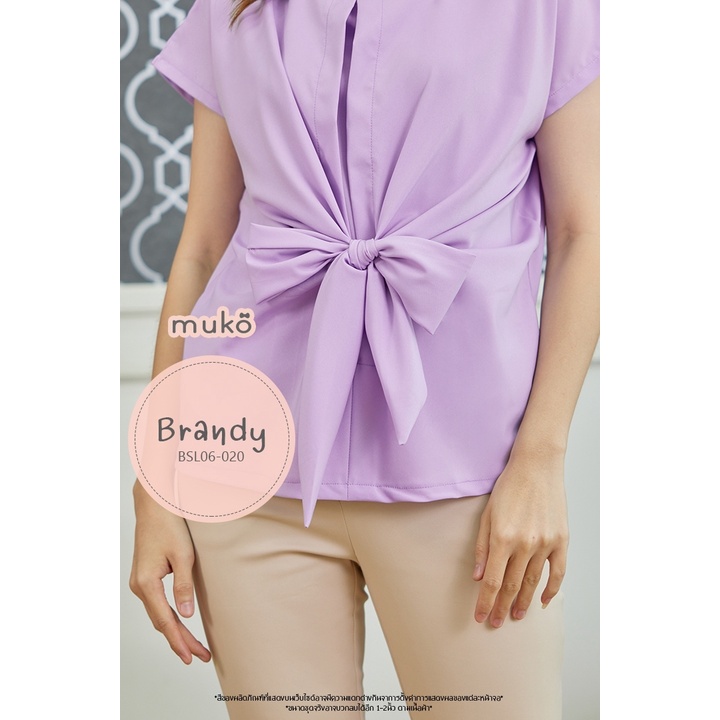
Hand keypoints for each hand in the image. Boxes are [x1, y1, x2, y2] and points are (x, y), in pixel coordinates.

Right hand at [129, 481, 211, 663]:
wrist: (154, 505)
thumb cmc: (169, 526)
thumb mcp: (183, 555)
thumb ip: (184, 586)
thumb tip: (186, 615)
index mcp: (146, 583)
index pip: (165, 621)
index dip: (179, 641)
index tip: (192, 657)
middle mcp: (138, 586)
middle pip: (161, 622)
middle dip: (180, 641)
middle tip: (201, 656)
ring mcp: (139, 582)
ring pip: (158, 614)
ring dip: (175, 631)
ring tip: (194, 646)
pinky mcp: (144, 576)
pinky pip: (156, 604)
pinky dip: (169, 617)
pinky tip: (179, 624)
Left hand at [472, 450, 568, 627]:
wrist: (537, 467)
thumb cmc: (509, 487)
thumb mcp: (487, 514)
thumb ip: (483, 547)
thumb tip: (479, 576)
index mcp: (503, 538)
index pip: (493, 581)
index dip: (486, 602)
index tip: (481, 616)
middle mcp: (525, 544)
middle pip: (512, 586)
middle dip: (502, 608)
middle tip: (496, 623)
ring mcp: (545, 543)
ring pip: (533, 582)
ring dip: (524, 602)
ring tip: (516, 616)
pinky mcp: (561, 540)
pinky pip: (558, 572)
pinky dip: (551, 589)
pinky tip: (542, 601)